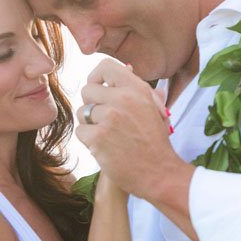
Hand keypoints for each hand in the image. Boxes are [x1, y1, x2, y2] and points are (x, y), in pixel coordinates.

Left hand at [75, 59, 178, 201]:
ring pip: (81, 112)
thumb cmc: (156, 142)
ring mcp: (110, 117)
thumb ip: (139, 89)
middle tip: (104, 120)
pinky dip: (89, 141)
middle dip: (91, 106)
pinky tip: (105, 147)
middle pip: (87, 90)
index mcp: (137, 89)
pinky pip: (80, 131)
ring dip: (90, 125)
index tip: (98, 89)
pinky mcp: (98, 137)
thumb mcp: (154, 109)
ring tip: (108, 136)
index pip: (105, 66)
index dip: (96, 77)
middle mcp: (123, 99)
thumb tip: (128, 67)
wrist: (160, 173)